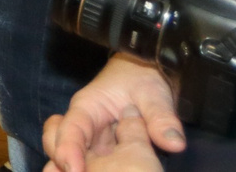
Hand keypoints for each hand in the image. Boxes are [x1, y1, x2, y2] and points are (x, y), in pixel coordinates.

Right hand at [45, 52, 184, 171]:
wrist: (146, 73)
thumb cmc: (144, 77)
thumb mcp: (154, 94)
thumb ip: (161, 118)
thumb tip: (175, 144)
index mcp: (87, 108)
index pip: (71, 128)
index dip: (67, 149)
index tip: (74, 170)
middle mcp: (84, 127)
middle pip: (60, 145)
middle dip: (62, 162)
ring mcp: (93, 141)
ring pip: (73, 157)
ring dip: (73, 167)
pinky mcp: (105, 152)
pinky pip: (92, 164)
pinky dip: (90, 170)